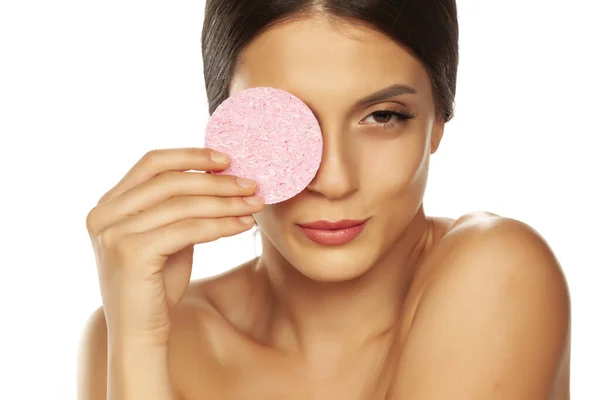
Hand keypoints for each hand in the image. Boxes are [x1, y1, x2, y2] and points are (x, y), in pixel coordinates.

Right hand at [85, 148, 263, 343]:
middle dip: (216, 181)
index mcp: (109, 204)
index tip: (227, 160)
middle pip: (170, 181)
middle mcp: (104, 214)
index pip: (152, 163)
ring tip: (254, 204)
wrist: (139, 332)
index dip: (191, 156)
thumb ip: (179, 207)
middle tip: (251, 184)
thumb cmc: (156, 283)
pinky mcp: (131, 252)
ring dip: (225, 202)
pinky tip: (243, 225)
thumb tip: (221, 177)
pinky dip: (220, 225)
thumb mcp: (167, 235)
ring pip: (182, 205)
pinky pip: (187, 230)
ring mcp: (114, 233)